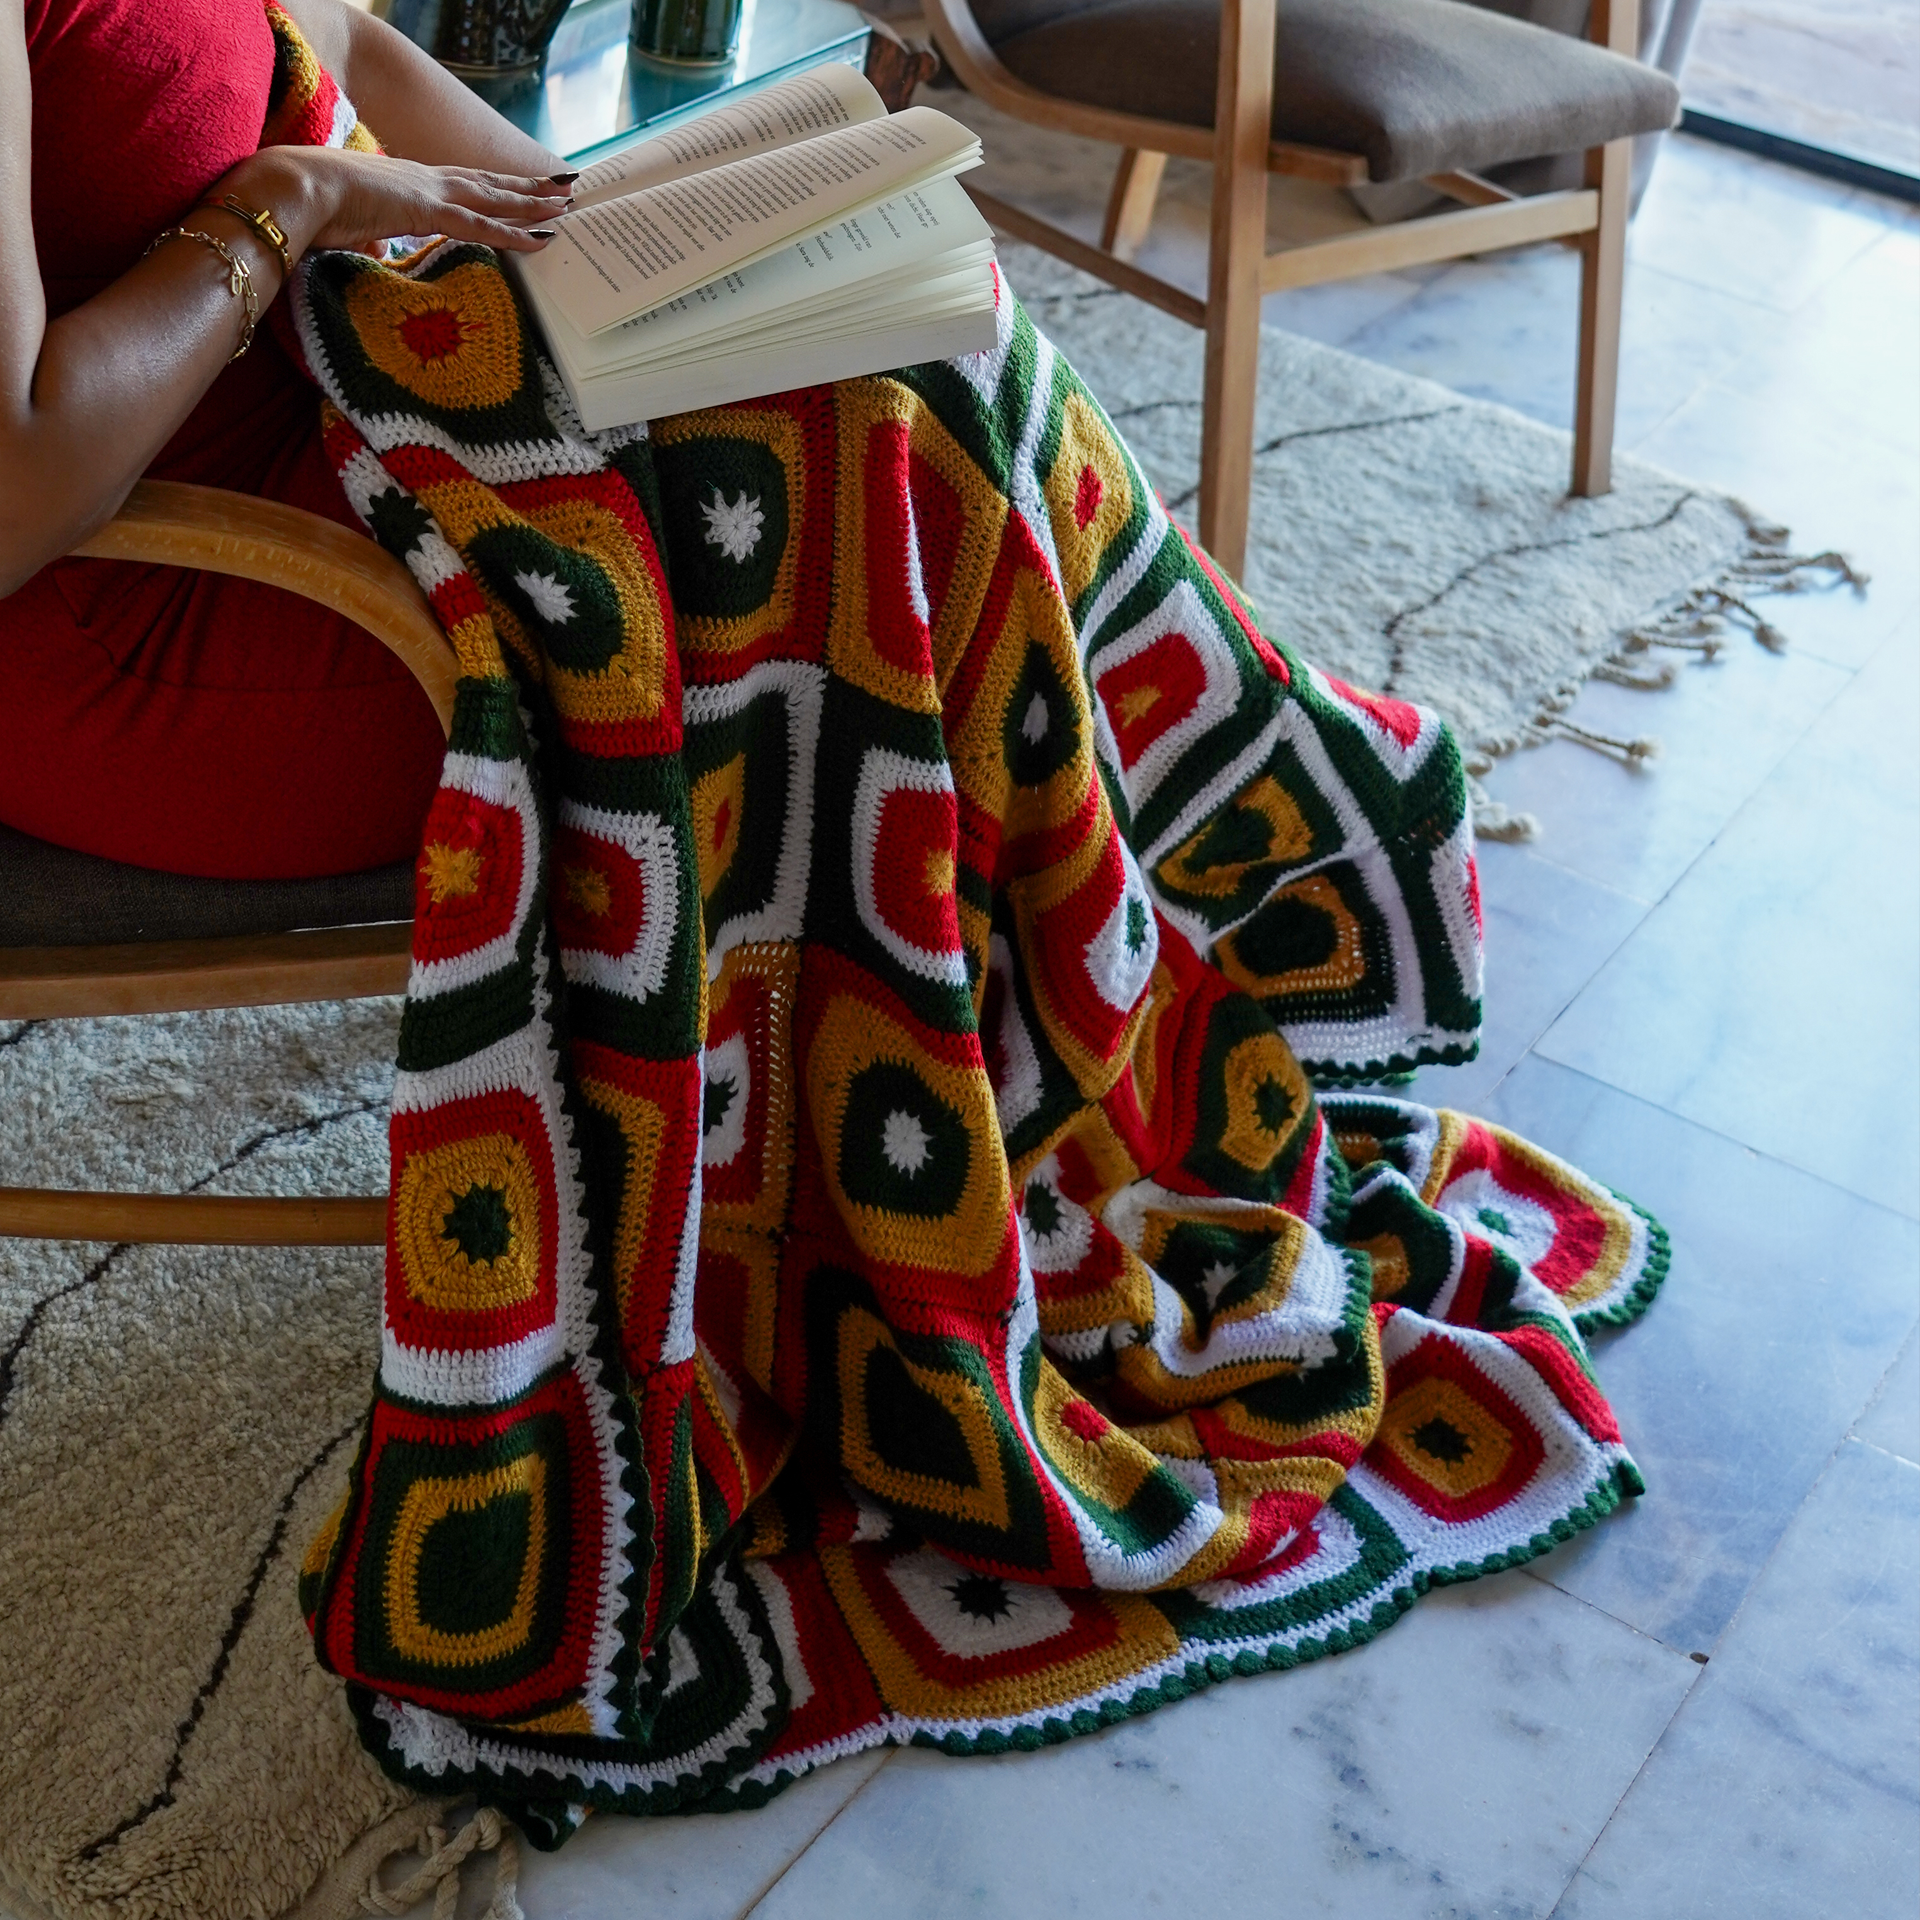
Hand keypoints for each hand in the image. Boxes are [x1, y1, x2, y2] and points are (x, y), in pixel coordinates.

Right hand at [212, 145, 574, 268]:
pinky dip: (514, 233)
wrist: (293, 188)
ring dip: (531, 203)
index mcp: (407, 183)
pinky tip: (542, 238)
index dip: (491, 188)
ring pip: (493, 199)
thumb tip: (377, 251)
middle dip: (525, 187)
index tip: (517, 189)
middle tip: (561, 186)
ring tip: (565, 204)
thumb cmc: (313, 209)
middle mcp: (424, 179)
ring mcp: (429, 190)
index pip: (461, 184)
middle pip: (487, 183)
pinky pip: (482, 225)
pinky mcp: (427, 209)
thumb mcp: (352, 227)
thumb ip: (372, 239)